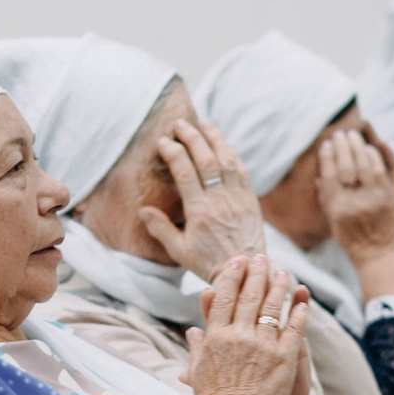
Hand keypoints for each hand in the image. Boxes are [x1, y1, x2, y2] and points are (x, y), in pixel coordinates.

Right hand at [138, 120, 265, 280]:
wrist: (245, 270)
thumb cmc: (209, 263)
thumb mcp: (180, 251)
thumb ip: (161, 229)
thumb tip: (143, 210)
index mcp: (199, 212)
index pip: (185, 173)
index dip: (174, 153)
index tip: (163, 141)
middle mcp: (219, 201)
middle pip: (205, 160)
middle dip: (192, 137)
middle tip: (180, 124)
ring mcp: (237, 198)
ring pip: (226, 159)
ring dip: (214, 138)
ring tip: (203, 124)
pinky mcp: (250, 199)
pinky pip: (241, 169)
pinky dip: (231, 153)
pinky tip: (223, 144)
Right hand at [179, 255, 307, 394]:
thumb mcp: (198, 371)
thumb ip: (197, 348)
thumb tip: (194, 331)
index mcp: (216, 337)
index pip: (224, 298)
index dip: (231, 276)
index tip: (237, 261)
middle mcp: (239, 336)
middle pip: (249, 296)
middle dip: (256, 273)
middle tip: (262, 257)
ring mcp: (263, 346)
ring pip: (273, 307)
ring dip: (279, 286)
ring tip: (283, 271)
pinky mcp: (284, 358)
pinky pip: (293, 329)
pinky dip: (298, 312)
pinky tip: (302, 300)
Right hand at [316, 127, 393, 268]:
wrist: (383, 256)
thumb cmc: (355, 243)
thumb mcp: (334, 225)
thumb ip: (326, 201)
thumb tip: (319, 179)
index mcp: (337, 208)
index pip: (329, 174)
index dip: (326, 157)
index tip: (325, 145)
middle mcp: (355, 200)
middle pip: (346, 164)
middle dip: (342, 145)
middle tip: (339, 133)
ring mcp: (375, 196)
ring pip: (364, 162)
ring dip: (358, 145)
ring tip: (353, 134)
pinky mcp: (390, 194)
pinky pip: (381, 168)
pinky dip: (374, 155)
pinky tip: (370, 147)